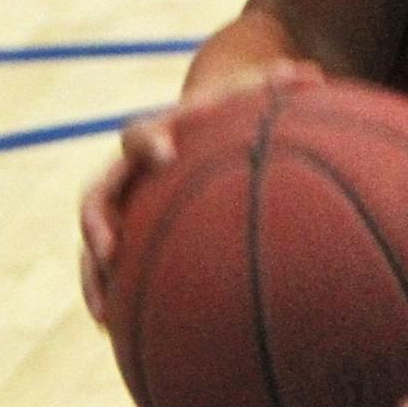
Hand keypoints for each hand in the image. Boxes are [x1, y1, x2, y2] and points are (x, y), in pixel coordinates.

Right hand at [76, 58, 321, 328]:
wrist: (197, 125)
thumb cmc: (227, 116)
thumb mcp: (248, 99)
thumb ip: (275, 86)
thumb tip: (313, 72)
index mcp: (155, 136)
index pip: (140, 135)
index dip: (150, 143)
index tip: (166, 156)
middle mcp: (128, 173)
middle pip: (97, 195)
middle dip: (99, 223)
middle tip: (108, 249)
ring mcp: (123, 206)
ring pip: (95, 243)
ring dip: (94, 275)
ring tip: (104, 314)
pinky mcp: (126, 236)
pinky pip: (110, 269)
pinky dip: (113, 297)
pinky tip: (120, 334)